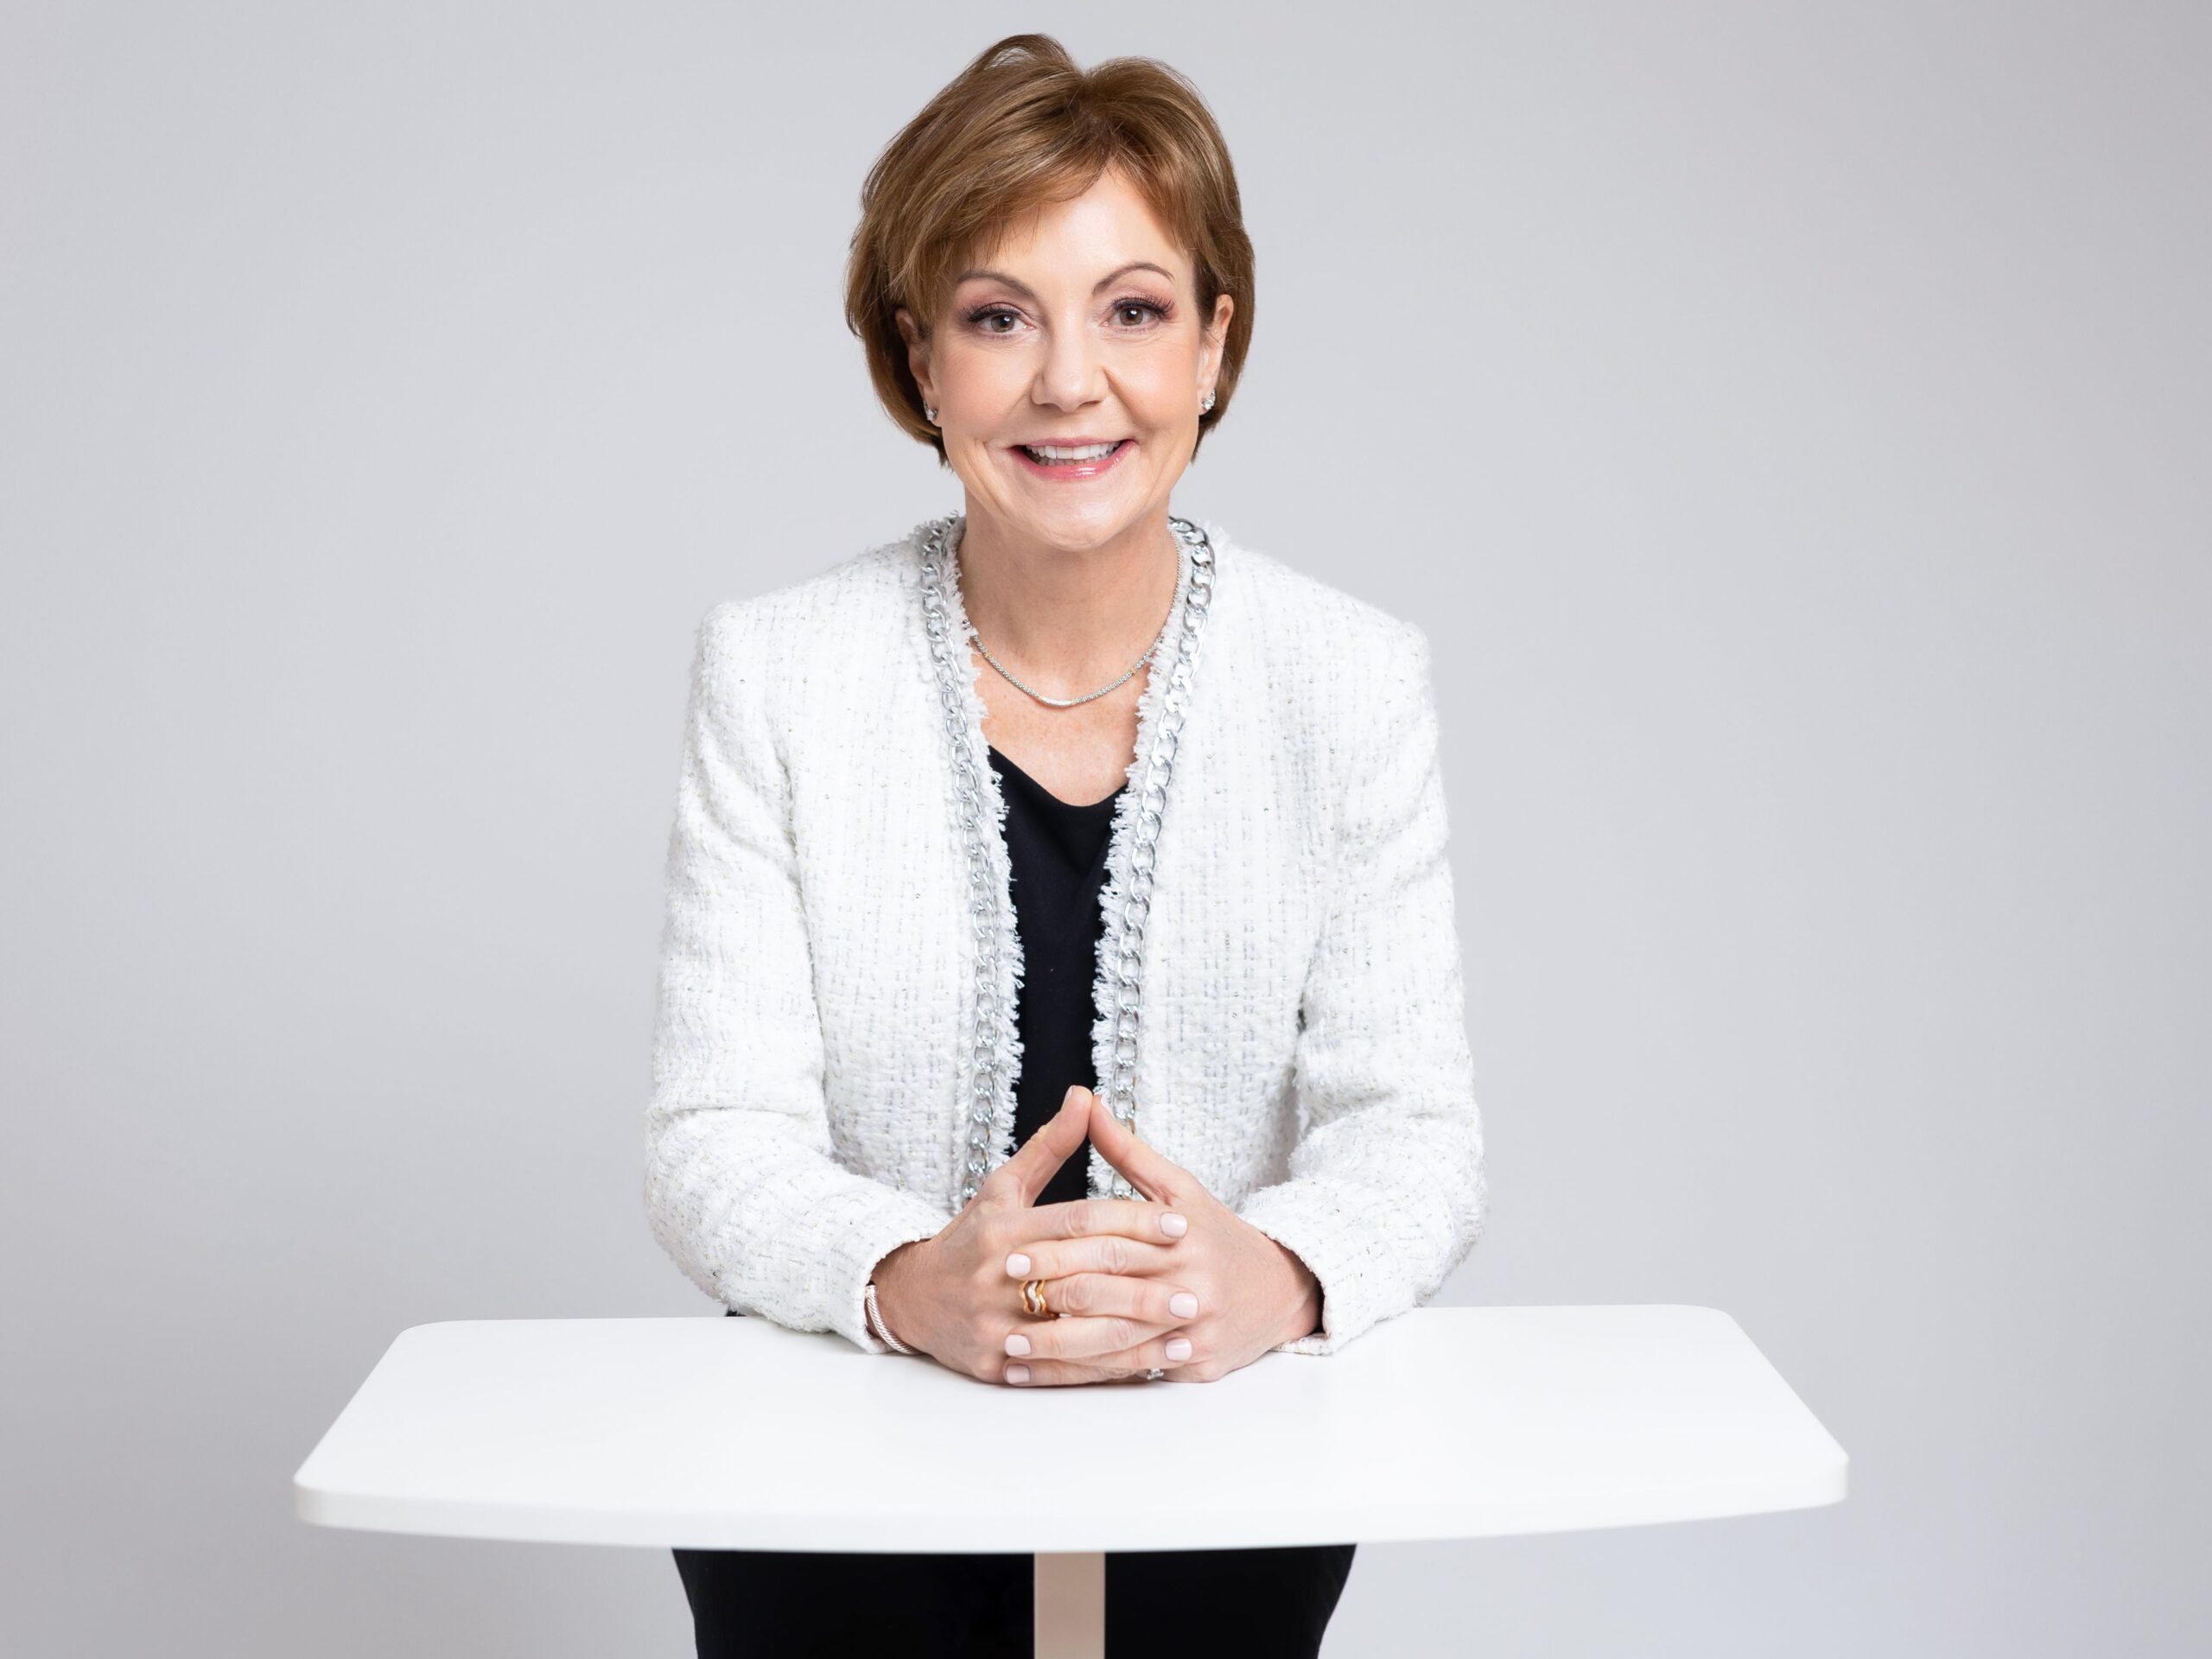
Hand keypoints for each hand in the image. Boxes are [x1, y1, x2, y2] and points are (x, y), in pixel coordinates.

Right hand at [869, 1087, 1197, 1384]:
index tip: (1181, 1224)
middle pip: (1082, 1280)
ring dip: (1136, 1336)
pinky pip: (1060, 1370)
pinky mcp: (994, 1364)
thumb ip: (1049, 1147)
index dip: (1132, 1220)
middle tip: (1197, 1288)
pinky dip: (1107, 1368)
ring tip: (1186, 1329)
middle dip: (1144, 1287)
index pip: (1079, 1222)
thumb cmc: (970, 1238)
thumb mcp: (1003, 1187)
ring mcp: (994, 1325)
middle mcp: (997, 1277)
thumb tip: (1084, 1096)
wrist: (911, 1297)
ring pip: (1076, 1333)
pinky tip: (1150, 1365)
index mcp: (1004, 1229)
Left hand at [994, 1088, 1323, 1385]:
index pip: (1110, 1238)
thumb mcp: (1180, 1187)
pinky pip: (1131, 1372)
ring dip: (1059, 1347)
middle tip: (1004, 1296)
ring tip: (1012, 1344)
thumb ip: (1127, 1151)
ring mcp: (1194, 1328)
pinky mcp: (1195, 1364)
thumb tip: (1085, 1101)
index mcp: (1181, 1234)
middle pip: (1109, 1289)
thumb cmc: (1218, 1235)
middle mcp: (1189, 1282)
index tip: (1012, 1251)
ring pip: (1115, 1339)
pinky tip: (1043, 1375)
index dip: (1058, 1246)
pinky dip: (1084, 1376)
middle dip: (1052, 1293)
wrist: (1281, 1290)